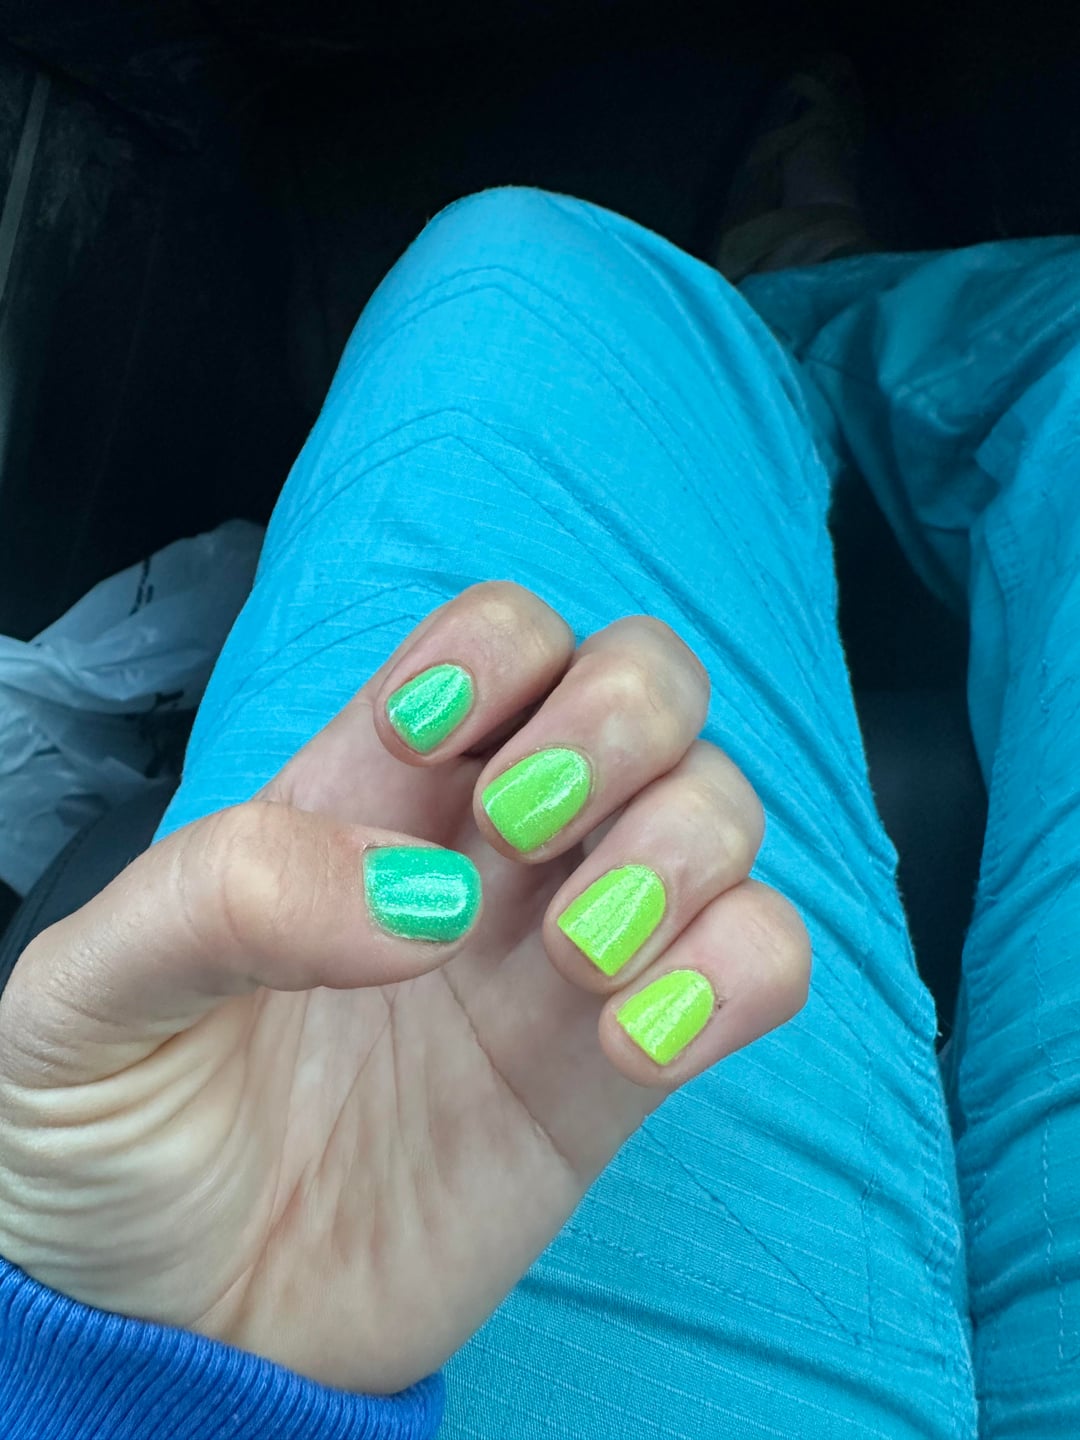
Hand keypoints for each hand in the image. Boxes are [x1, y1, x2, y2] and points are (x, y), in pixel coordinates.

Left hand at [0, 583, 808, 1393]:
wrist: (169, 1329)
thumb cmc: (114, 1139)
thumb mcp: (89, 998)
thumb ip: (223, 899)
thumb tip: (425, 897)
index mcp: (368, 792)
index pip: (502, 632)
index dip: (496, 650)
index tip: (421, 745)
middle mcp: (491, 851)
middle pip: (646, 685)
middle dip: (620, 720)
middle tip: (522, 829)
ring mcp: (567, 955)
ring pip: (720, 809)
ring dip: (680, 854)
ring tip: (574, 962)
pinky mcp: (620, 1071)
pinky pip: (759, 964)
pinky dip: (739, 973)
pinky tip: (636, 1043)